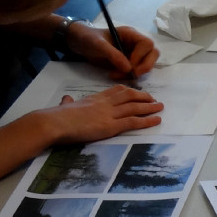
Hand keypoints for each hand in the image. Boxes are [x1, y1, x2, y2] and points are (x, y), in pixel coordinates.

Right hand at [39, 85, 163, 143]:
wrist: (55, 122)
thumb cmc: (57, 116)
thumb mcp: (64, 106)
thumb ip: (68, 103)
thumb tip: (66, 100)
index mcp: (94, 98)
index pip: (115, 90)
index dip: (128, 90)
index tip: (137, 91)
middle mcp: (105, 103)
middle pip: (129, 96)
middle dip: (143, 96)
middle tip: (154, 99)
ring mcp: (109, 114)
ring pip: (134, 107)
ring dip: (150, 107)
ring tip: (160, 107)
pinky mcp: (110, 126)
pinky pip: (133, 122)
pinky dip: (147, 120)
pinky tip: (157, 120)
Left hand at [66, 22, 159, 77]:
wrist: (81, 44)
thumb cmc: (89, 39)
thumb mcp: (98, 45)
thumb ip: (113, 55)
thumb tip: (128, 68)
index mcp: (131, 34)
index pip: (147, 44)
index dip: (140, 56)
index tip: (127, 66)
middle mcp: (136, 43)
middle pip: (153, 54)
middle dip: (143, 67)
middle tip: (129, 74)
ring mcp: (135, 53)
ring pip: (147, 64)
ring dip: (136, 73)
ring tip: (117, 75)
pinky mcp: (131, 63)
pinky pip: (138, 71)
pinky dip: (130, 76)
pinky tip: (116, 75)